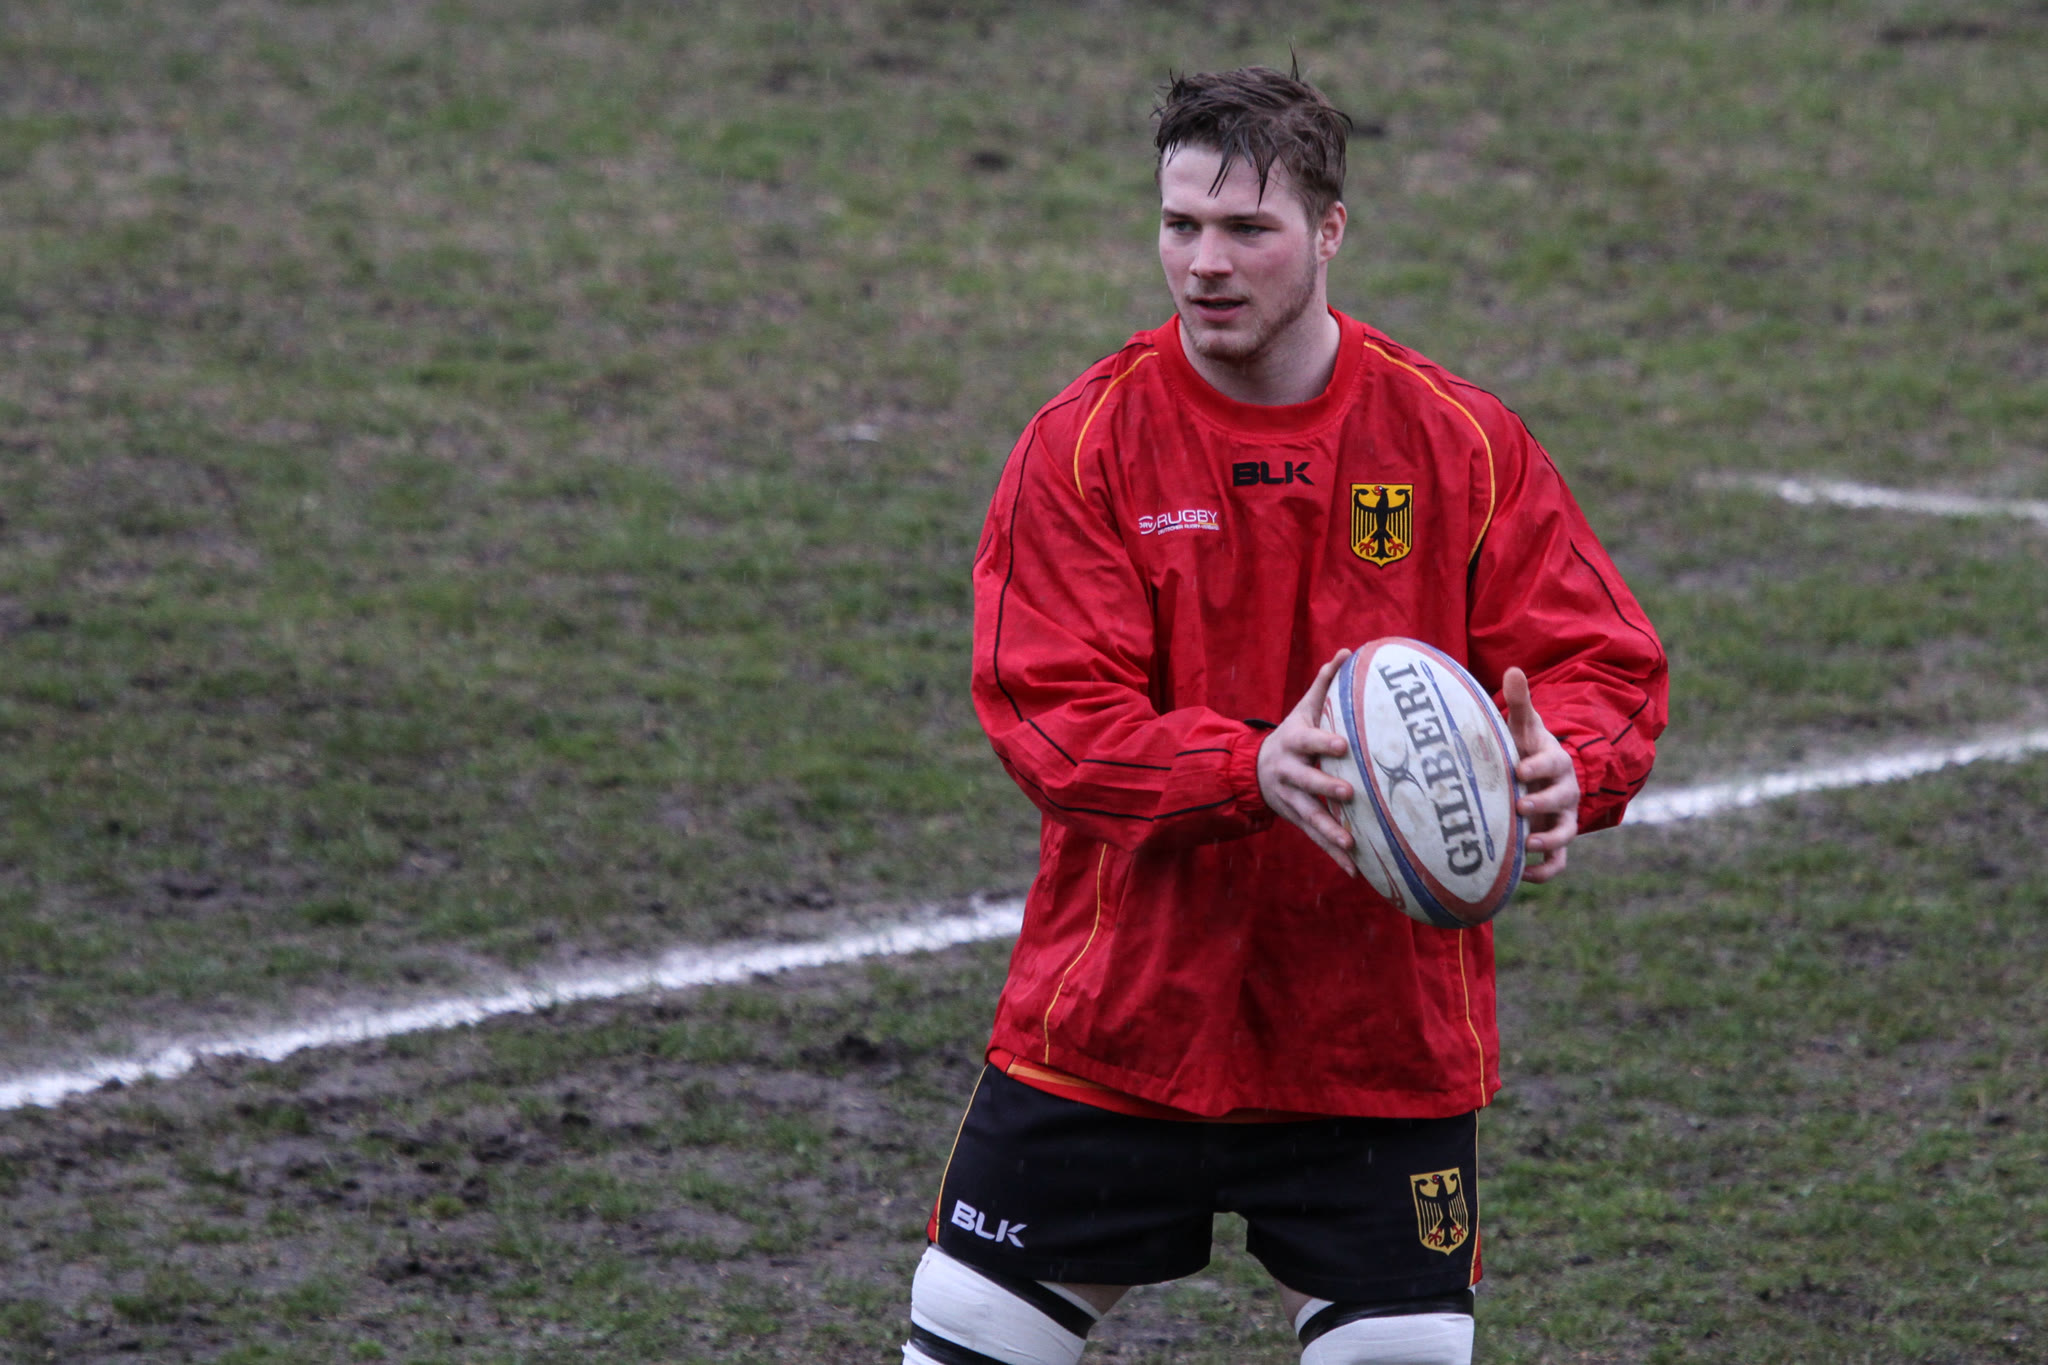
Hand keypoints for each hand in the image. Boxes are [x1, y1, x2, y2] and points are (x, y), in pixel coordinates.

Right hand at [1257, 650, 1358, 875]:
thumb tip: (1346, 652)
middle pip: (1306, 782)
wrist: (1255, 770)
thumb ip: (1324, 684)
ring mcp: (1291, 800)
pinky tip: (1355, 871)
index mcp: (1293, 744)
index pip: (1310, 742)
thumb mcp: (1302, 709)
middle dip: (1325, 789)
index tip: (1344, 745)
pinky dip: (1334, 856)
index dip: (1324, 743)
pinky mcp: (1297, 820)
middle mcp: (1289, 774)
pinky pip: (1316, 839)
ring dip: (1329, 831)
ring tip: (1349, 843)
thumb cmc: (1292, 734)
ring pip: (1310, 817)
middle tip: (1349, 794)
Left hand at [1502, 667, 1579, 883]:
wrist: (1541, 774)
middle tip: (1519, 805)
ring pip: (1565, 834)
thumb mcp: (1523, 726)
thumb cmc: (1526, 748)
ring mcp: (1562, 819)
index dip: (1538, 765)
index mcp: (1555, 761)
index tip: (1518, 767)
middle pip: (1561, 799)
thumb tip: (1513, 670)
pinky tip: (1522, 875)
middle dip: (1542, 802)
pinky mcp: (1555, 841)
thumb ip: (1520, 702)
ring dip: (1549, 841)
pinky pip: (1558, 864)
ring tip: (1527, 845)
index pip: (1552, 762)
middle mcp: (1564, 791)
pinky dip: (1545, 871)